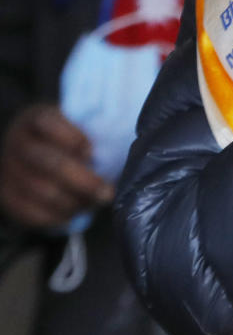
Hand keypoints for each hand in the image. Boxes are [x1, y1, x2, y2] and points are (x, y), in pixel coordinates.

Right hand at [0, 105, 112, 227]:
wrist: (37, 154)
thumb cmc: (71, 137)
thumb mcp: (78, 124)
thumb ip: (94, 129)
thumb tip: (119, 145)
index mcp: (35, 117)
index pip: (48, 122)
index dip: (72, 138)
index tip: (92, 152)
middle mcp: (17, 142)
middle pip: (49, 162)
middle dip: (83, 180)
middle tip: (107, 192)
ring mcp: (8, 170)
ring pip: (41, 191)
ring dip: (73, 201)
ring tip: (95, 203)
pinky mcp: (7, 196)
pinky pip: (31, 212)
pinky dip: (57, 216)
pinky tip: (75, 213)